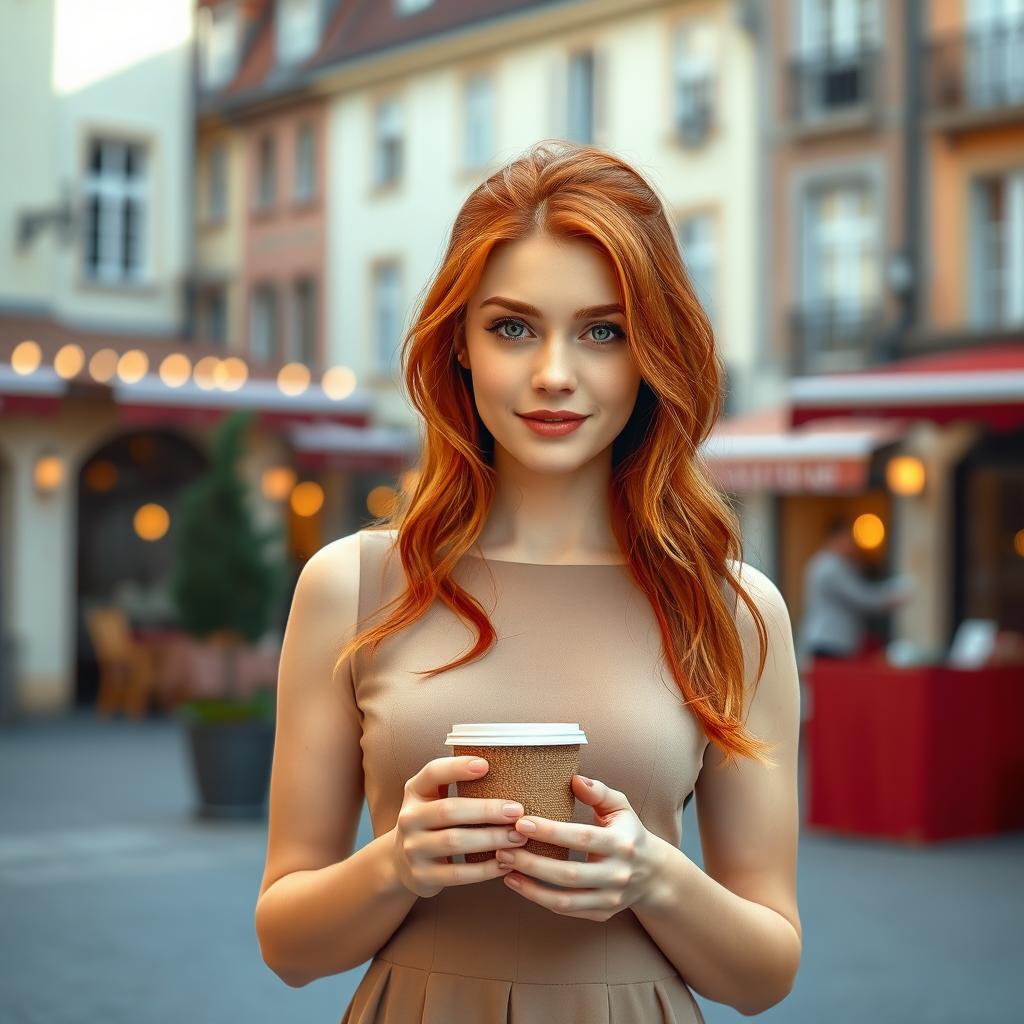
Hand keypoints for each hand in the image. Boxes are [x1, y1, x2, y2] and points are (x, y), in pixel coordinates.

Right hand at [389, 756, 527, 898]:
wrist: (402, 863)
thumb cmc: (432, 822)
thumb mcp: (434, 797)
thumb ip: (457, 783)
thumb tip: (504, 767)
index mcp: (415, 791)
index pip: (432, 773)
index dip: (457, 768)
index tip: (485, 765)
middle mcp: (409, 818)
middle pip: (449, 810)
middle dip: (486, 810)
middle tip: (517, 811)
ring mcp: (413, 849)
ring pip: (455, 842)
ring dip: (491, 839)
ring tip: (518, 836)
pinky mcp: (422, 876)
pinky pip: (458, 874)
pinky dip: (485, 869)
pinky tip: (506, 862)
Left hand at [496, 774, 667, 921]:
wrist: (654, 874)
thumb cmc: (627, 831)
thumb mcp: (620, 807)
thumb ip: (598, 791)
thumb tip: (574, 779)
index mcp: (622, 843)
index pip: (582, 838)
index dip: (550, 832)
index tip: (521, 822)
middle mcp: (618, 874)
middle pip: (569, 874)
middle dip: (532, 863)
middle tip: (502, 849)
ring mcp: (610, 899)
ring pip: (565, 900)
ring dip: (530, 887)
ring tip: (504, 869)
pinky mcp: (602, 914)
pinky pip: (567, 911)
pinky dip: (540, 899)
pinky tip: (519, 883)